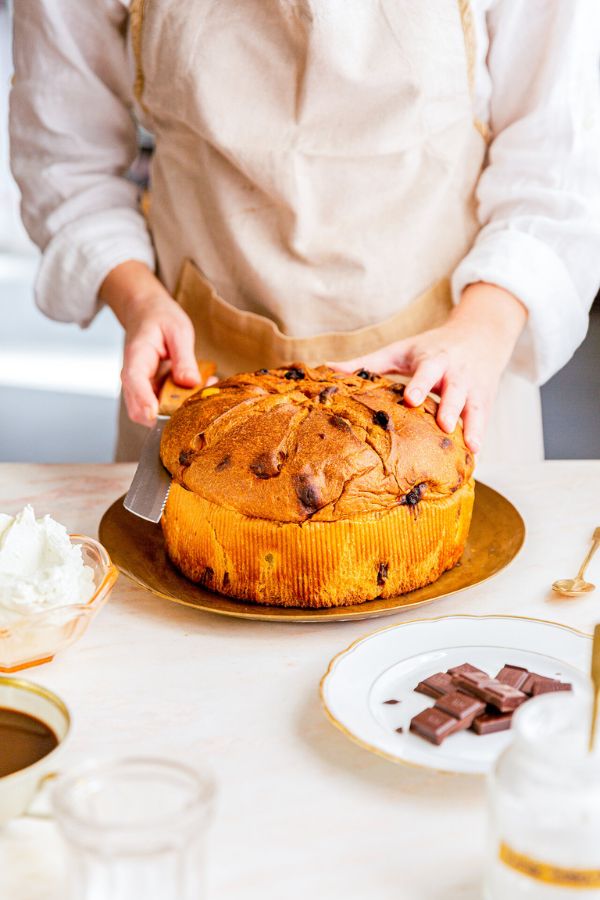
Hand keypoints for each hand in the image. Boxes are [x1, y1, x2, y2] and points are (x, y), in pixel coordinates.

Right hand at [100, 261, 199, 425]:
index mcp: (137, 357)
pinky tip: (201, 386)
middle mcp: (133, 377)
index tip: (154, 414)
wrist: (146, 312)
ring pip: (153, 413)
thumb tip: (190, 383)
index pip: (134, 382)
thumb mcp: (178, 331)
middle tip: (198, 398)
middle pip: (139, 408)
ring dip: (178, 410)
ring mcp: (141, 387)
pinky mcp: (151, 392)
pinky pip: (164, 406)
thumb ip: (184, 358)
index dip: (143, 400)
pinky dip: (182, 403)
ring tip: (206, 386)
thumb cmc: (159, 317)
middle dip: (168, 413)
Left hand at [331, 283, 526, 453]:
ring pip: (474, 406)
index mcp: (433, 359)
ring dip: (472, 424)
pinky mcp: (485, 400)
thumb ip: (367, 362)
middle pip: (455, 389)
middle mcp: (456, 372)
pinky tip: (474, 453)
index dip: (420, 384)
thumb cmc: (430, 346)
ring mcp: (473, 387)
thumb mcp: (400, 350)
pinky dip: (480, 433)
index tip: (411, 399)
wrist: (480, 334)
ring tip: (469, 445)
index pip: (427, 371)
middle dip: (450, 406)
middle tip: (444, 425)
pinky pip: (483, 418)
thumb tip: (328, 369)